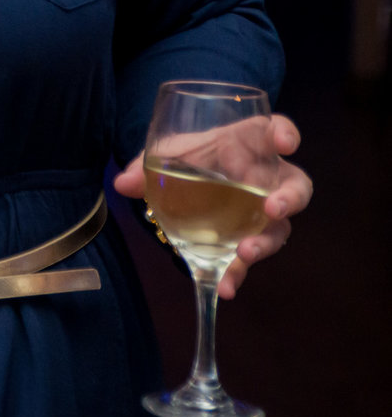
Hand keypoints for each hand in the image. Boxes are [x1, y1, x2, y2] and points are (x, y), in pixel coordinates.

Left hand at [113, 114, 311, 299]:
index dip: (284, 133)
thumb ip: (144, 166)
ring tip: (245, 254)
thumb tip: (122, 183)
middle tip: (274, 208)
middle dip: (289, 198)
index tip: (285, 142)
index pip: (275, 129)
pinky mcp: (249, 237)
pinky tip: (224, 287)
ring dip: (264, 242)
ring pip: (278, 227)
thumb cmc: (187, 155)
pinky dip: (236, 272)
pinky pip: (249, 254)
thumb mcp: (164, 155)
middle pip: (295, 186)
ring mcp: (262, 210)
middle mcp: (266, 176)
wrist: (184, 177)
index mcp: (247, 143)